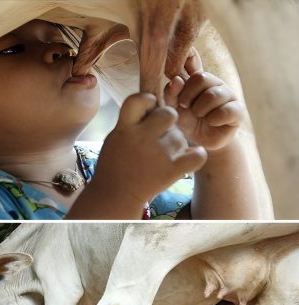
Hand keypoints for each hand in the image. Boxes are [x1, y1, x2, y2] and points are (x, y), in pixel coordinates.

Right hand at [92, 93, 206, 205]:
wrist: (114, 196)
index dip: (148, 100)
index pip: (140, 99)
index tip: (148, 110)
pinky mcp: (172, 170)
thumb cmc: (114, 165)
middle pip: (169, 114)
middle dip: (168, 122)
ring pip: (181, 137)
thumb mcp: (115, 138)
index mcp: (124, 128)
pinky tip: (185, 160)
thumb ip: (132, 120)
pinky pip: (198, 155)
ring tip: (161, 158)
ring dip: (176, 144)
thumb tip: (153, 102)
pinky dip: (195, 156)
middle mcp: (142, 138)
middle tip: (159, 136)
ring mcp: (158, 154)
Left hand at [164, 49, 243, 150]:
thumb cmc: (187, 121)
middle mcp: (216, 83)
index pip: (193, 61)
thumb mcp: (174, 108)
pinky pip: (226, 111)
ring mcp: (229, 95)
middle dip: (188, 96)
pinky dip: (213, 119)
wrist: (201, 141)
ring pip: (213, 95)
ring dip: (200, 109)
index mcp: (199, 79)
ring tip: (199, 116)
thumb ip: (172, 93)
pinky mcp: (238, 110)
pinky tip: (211, 122)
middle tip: (186, 107)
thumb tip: (175, 80)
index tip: (180, 85)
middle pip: (201, 78)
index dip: (186, 69)